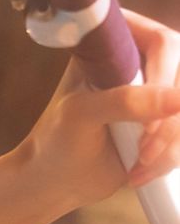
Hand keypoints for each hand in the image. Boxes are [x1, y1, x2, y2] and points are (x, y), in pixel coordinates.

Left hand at [18, 7, 179, 220]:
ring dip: (170, 143)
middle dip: (167, 121)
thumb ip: (124, 101)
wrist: (57, 180)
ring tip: (138, 162)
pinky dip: (170, 157)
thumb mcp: (81, 114)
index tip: (145, 117)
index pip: (162, 42)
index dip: (163, 74)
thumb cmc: (56, 138)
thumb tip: (178, 99)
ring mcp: (155, 95)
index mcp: (113, 46)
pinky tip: (140, 170)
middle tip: (143, 144)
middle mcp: (140, 64)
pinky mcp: (163, 124)